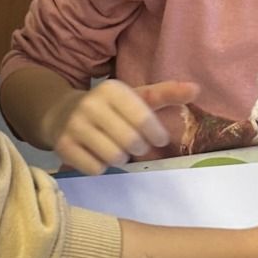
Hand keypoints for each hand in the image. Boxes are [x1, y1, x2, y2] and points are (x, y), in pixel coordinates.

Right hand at [49, 79, 198, 173]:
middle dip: (138, 148)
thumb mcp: (135, 97)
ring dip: (121, 158)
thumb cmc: (108, 108)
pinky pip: (95, 168)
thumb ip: (166, 93)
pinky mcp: (63, 146)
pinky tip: (97, 155)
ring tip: (116, 149)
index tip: (159, 139)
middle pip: (130, 142)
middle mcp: (91, 104)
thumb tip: (197, 89)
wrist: (60, 113)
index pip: (143, 118)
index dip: (156, 134)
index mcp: (112, 89)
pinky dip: (101, 166)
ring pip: (114, 157)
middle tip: (135, 145)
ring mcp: (74, 126)